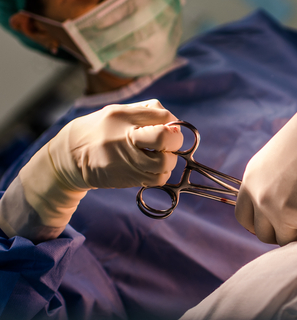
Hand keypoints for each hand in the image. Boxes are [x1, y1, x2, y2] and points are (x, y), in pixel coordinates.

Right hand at [51, 99, 182, 189]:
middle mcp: (124, 137)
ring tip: (161, 156)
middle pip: (164, 139)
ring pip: (164, 163)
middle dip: (175, 141)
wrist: (69, 158)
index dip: (173, 123)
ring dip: (169, 160)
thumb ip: (146, 112)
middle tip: (171, 143)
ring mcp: (126, 160)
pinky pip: (157, 179)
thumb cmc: (99, 130)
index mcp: (123, 116)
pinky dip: (161, 174)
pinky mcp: (127, 178)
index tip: (170, 128)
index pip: (163, 116)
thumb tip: (173, 122)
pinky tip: (153, 168)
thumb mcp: (117, 111)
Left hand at [235, 60, 296, 245]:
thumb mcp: (278, 158)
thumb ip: (273, 183)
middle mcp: (261, 198)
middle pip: (264, 234)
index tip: (278, 220)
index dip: (261, 222)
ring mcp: (282, 211)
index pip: (244, 217)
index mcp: (251, 180)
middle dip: (283, 230)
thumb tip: (285, 205)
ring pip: (287, 240)